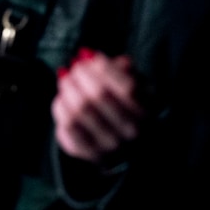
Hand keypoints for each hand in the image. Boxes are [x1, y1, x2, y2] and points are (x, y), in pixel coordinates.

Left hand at [52, 50, 143, 164]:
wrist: (128, 146)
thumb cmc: (128, 106)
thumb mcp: (136, 84)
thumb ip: (120, 68)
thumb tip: (90, 55)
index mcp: (149, 111)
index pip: (127, 87)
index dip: (104, 67)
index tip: (90, 55)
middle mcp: (133, 132)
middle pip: (99, 96)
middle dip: (82, 74)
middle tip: (75, 65)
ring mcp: (111, 146)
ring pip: (80, 110)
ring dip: (68, 88)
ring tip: (66, 78)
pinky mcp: (89, 154)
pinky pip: (67, 127)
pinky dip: (60, 108)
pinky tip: (62, 98)